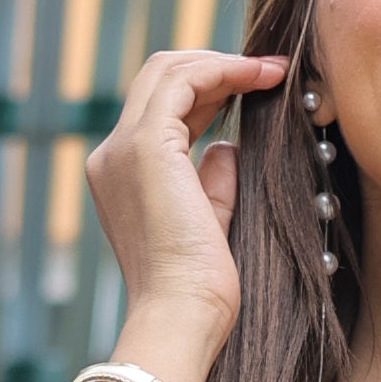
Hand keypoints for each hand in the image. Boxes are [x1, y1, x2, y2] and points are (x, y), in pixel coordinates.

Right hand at [88, 46, 286, 366]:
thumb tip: (227, 147)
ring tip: (269, 70)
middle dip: (214, 67)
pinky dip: (222, 71)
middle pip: (158, 79)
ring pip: (167, 71)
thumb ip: (213, 183)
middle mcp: (112, 155)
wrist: (182, 317)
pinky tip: (257, 78)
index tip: (254, 90)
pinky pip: (183, 82)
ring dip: (222, 64)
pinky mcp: (147, 145)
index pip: (160, 109)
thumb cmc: (200, 291)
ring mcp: (124, 148)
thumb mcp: (210, 223)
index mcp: (121, 176)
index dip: (208, 91)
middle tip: (266, 71)